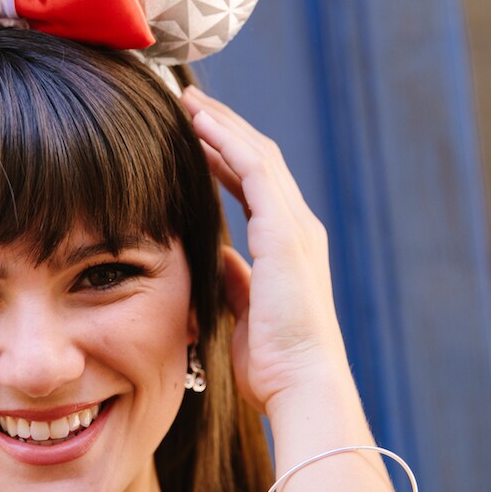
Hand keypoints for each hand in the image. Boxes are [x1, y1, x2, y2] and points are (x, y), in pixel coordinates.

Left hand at [180, 86, 349, 412]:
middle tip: (189, 105)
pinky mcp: (285, 233)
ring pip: (258, 155)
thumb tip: (220, 257)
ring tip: (189, 103)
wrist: (302, 388)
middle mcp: (298, 229)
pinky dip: (228, 142)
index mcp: (288, 248)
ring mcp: (295, 228)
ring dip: (222, 125)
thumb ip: (236, 281)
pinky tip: (200, 126)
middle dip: (224, 129)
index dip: (226, 156)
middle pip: (260, 159)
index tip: (194, 137)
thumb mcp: (244, 314)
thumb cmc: (274, 366)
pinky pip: (256, 170)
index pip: (256, 185)